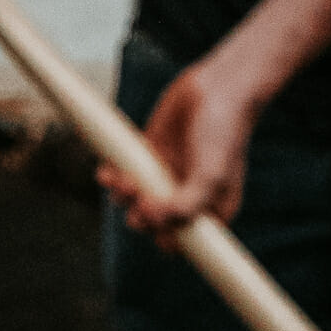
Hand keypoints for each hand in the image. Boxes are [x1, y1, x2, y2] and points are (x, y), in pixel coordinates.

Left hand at [100, 52, 261, 233]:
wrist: (217, 88)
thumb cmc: (223, 133)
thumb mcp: (211, 175)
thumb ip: (185, 205)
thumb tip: (152, 220)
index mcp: (211, 210)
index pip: (185, 241)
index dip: (167, 238)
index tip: (158, 224)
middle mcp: (187, 197)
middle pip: (156, 224)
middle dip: (142, 217)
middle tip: (140, 201)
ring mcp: (166, 177)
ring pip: (136, 201)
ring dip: (123, 198)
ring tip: (123, 183)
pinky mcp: (148, 155)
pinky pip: (124, 174)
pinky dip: (112, 177)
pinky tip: (107, 174)